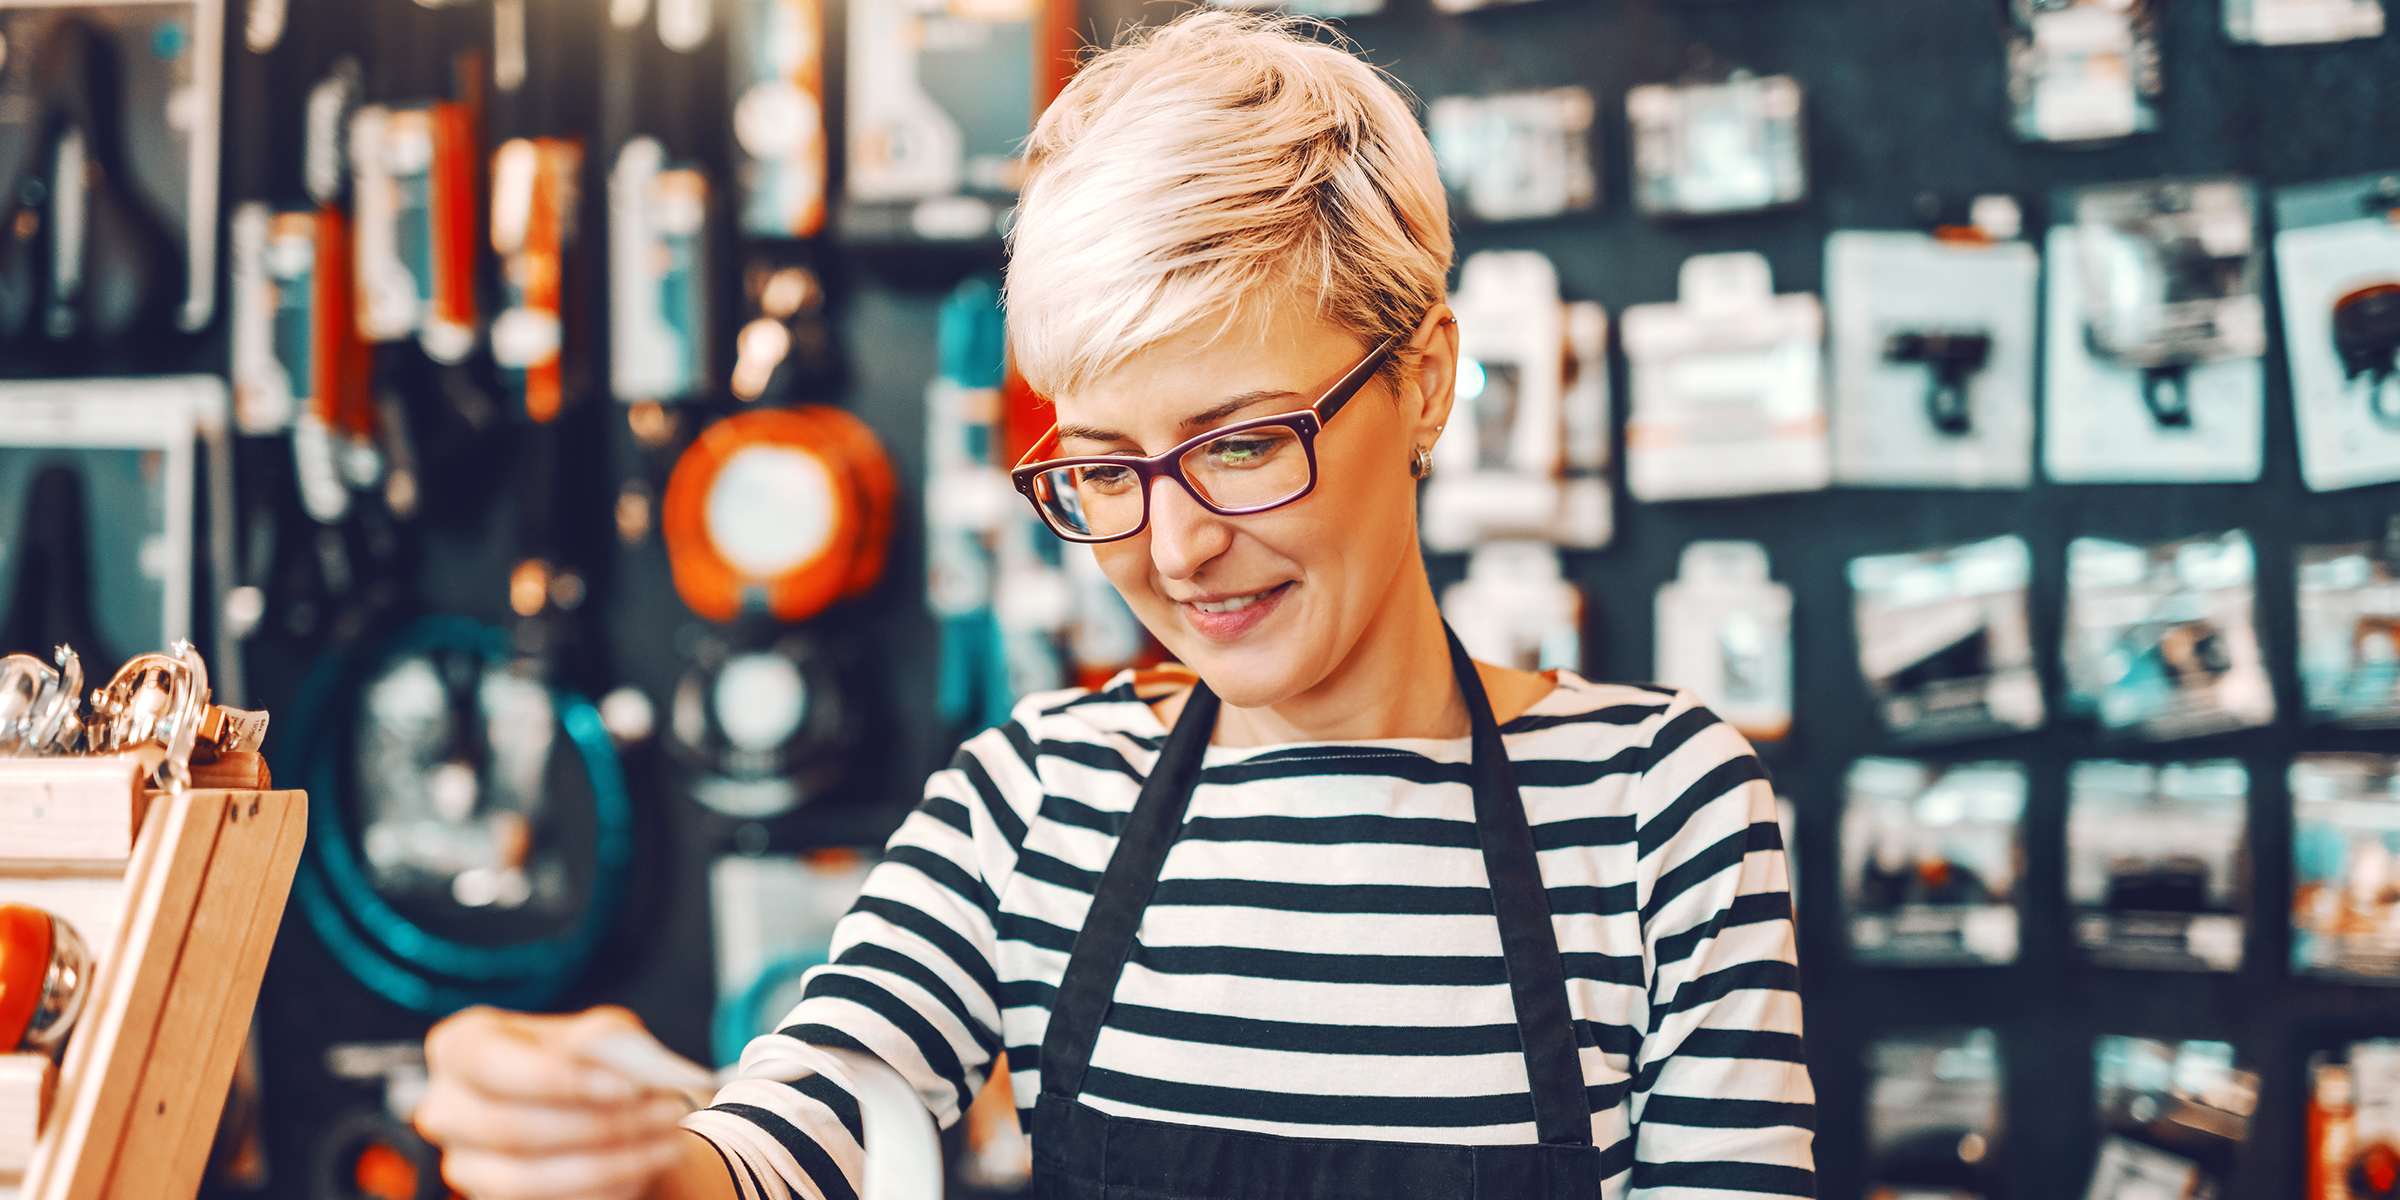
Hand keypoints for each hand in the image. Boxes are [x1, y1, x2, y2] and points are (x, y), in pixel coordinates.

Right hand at [416, 1006, 697, 1199]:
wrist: (595, 1108)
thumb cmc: (590, 1063)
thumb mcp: (601, 1035)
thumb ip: (606, 1042)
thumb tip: (622, 1070)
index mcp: (461, 1048)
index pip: (490, 1064)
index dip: (557, 1080)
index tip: (627, 1087)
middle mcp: (447, 1109)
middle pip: (508, 1128)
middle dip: (598, 1125)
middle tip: (667, 1113)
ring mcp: (463, 1164)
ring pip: (523, 1179)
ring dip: (608, 1164)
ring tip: (670, 1143)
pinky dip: (602, 1190)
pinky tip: (645, 1168)